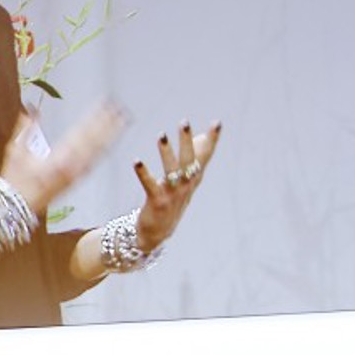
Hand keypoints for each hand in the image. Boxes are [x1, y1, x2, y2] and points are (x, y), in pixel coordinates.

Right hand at [1, 103, 127, 217]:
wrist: (17, 208)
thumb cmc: (14, 180)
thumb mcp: (16, 151)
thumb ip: (26, 128)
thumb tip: (31, 108)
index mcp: (58, 157)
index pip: (82, 131)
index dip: (95, 117)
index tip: (105, 104)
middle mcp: (72, 166)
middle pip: (95, 141)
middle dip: (108, 124)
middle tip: (121, 109)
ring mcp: (76, 175)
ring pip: (98, 152)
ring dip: (111, 136)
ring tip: (122, 122)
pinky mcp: (76, 181)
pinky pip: (94, 163)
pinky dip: (103, 151)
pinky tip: (109, 144)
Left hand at [132, 120, 221, 247]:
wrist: (158, 231)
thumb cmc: (172, 200)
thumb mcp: (186, 180)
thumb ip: (194, 159)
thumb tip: (199, 136)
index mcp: (193, 178)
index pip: (205, 156)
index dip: (212, 140)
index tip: (217, 123)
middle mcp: (186, 185)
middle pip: (189, 160)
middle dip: (187, 141)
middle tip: (184, 122)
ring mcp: (172, 194)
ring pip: (171, 171)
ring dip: (166, 153)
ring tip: (161, 135)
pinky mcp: (158, 202)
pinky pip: (150, 185)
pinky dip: (144, 173)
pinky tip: (137, 161)